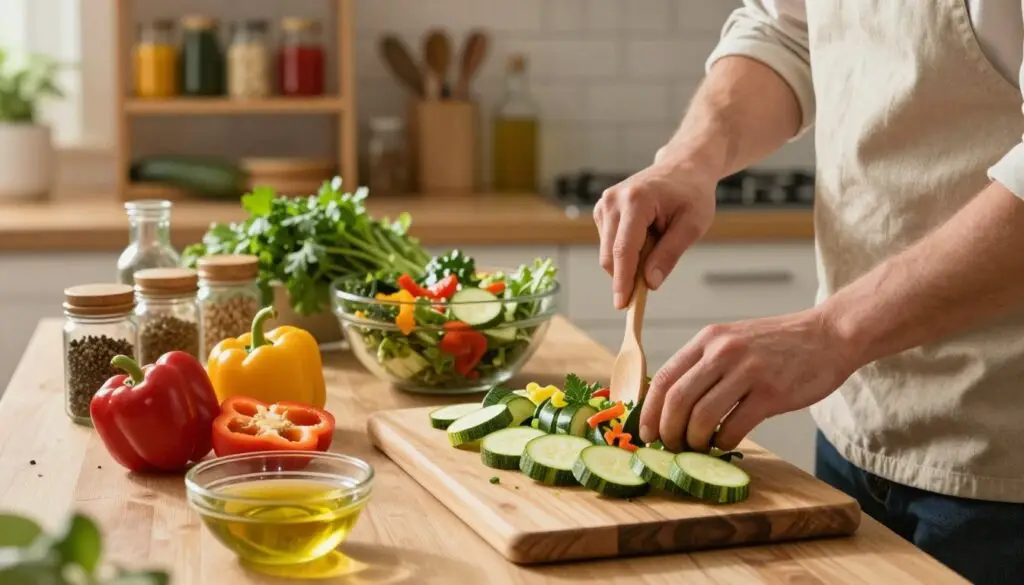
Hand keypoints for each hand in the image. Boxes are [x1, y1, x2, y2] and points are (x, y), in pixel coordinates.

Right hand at [593, 162, 715, 308]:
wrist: (682, 168)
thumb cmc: (691, 193)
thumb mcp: (693, 225)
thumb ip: (670, 254)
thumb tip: (649, 283)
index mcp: (636, 200)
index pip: (623, 249)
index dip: (623, 281)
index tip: (622, 305)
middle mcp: (613, 200)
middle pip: (610, 254)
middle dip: (627, 275)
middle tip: (654, 278)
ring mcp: (604, 204)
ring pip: (607, 252)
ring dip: (629, 261)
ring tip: (657, 242)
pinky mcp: (602, 210)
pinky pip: (608, 244)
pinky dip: (625, 251)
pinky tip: (646, 237)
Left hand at [639, 309, 859, 451]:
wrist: (829, 335)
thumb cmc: (777, 344)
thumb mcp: (732, 341)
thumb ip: (703, 365)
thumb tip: (669, 403)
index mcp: (708, 339)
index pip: (663, 378)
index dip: (648, 411)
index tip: (646, 432)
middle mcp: (723, 352)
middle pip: (676, 400)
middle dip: (667, 431)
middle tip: (670, 446)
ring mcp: (748, 371)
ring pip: (701, 417)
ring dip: (693, 441)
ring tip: (697, 447)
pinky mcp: (772, 393)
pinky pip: (734, 427)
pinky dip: (722, 442)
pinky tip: (724, 442)